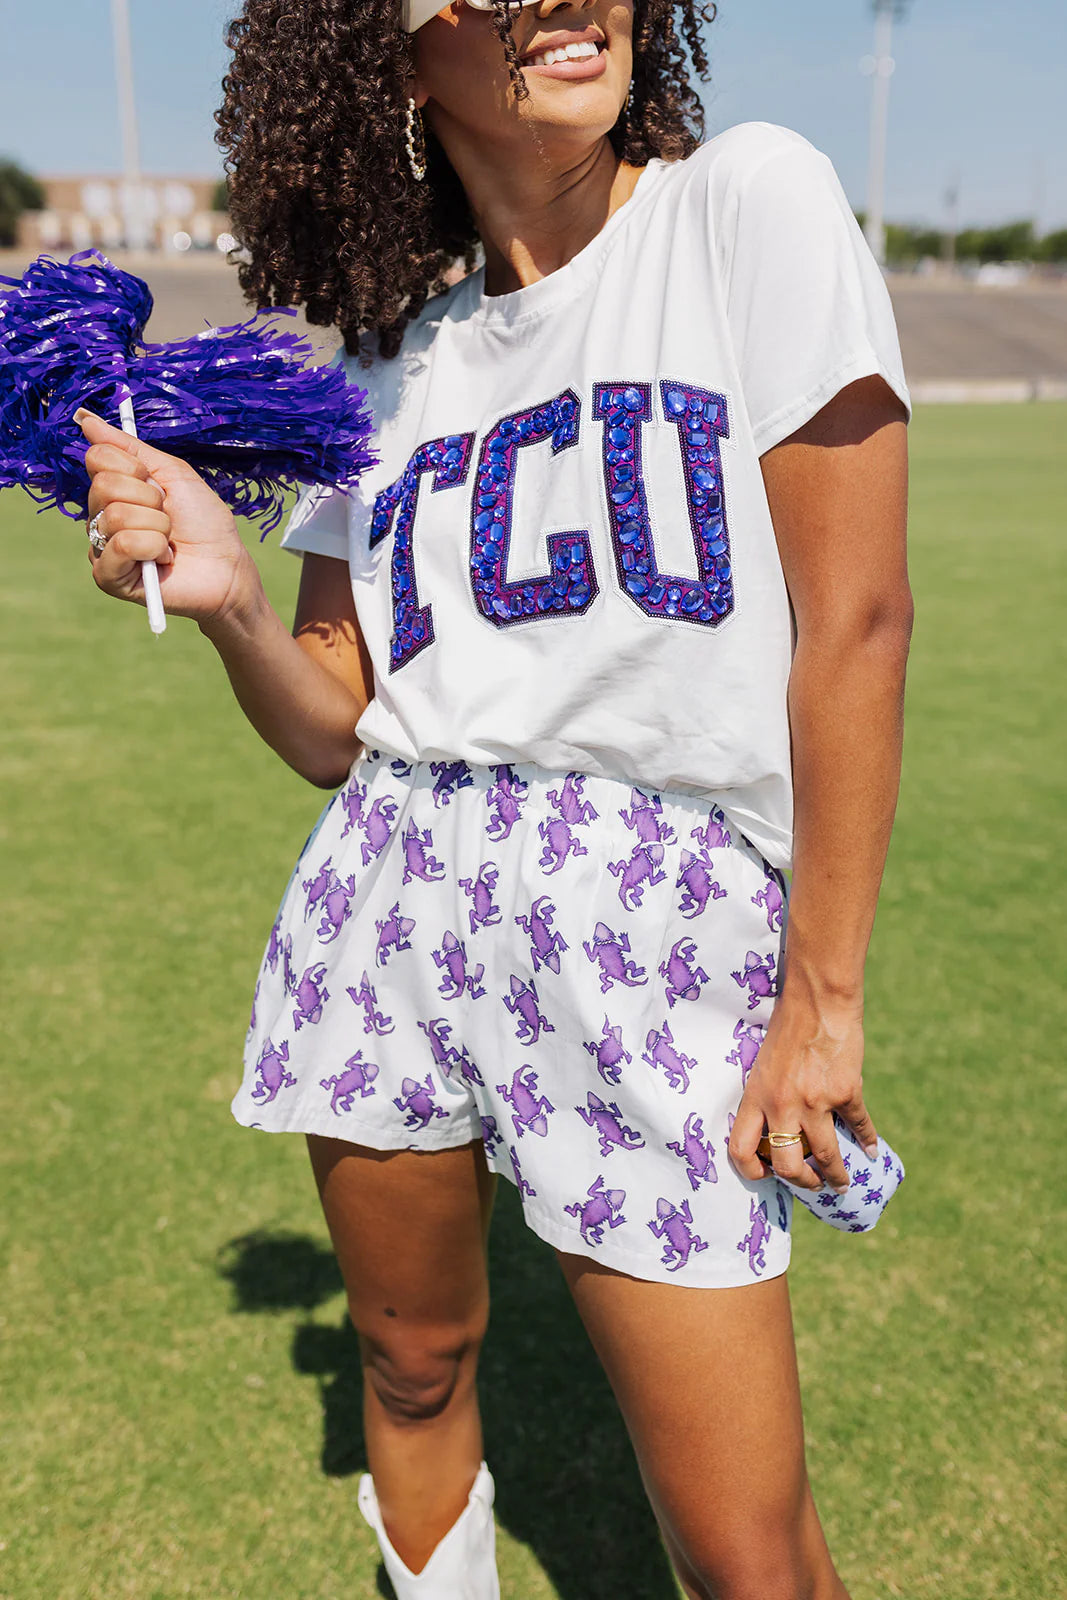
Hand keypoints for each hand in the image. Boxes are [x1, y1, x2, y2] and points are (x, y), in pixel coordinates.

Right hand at [77, 407, 258, 627]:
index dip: (135, 468)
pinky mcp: (109, 577)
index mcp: (113, 490)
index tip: (158, 484)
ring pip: (115, 516)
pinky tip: (161, 560)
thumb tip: (86, 419)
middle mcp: (101, 517)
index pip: (98, 458)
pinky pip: (122, 546)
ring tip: (169, 541)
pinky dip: (152, 548)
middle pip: (103, 485)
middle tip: (168, 516)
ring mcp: (102, 548)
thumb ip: (129, 448)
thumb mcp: (172, 473)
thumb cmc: (204, 522)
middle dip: (149, 498)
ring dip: (157, 526)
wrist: (226, 566)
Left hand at [727, 998, 878, 1193]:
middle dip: (801, 1182)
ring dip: (835, 1176)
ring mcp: (817, 1102)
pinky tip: (871, 1151)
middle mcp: (784, 1105)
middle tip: (810, 1184)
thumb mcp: (764, 1064)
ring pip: (826, 1156)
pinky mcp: (846, 1093)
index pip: (741, 1148)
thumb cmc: (786, 1026)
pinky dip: (867, 1141)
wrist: (818, 1001)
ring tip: (840, 1184)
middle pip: (788, 1165)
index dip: (751, 1170)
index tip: (765, 1174)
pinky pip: (859, 1127)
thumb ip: (768, 1096)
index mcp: (756, 1097)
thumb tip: (779, 1128)